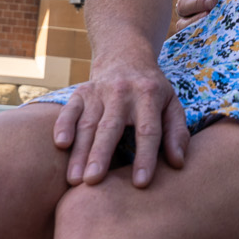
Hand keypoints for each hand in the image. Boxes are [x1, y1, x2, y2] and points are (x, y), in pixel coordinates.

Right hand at [52, 53, 187, 188]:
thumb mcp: (172, 104)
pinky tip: (60, 144)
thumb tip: (178, 163)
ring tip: (74, 180)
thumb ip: (176, 133)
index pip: (148, 130)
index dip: (145, 157)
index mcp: (149, 96)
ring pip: (87, 123)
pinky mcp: (80, 92)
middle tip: (93, 182)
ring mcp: (99, 92)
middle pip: (111, 127)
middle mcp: (122, 92)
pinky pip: (69, 109)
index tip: (140, 183)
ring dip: (79, 151)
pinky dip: (62, 125)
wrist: (126, 55)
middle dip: (101, 155)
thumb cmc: (153, 90)